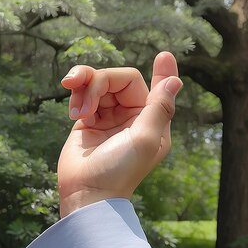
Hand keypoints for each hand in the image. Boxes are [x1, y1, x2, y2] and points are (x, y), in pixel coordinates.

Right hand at [57, 52, 181, 217]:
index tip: (164, 55)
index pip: (158, 89)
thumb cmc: (120, 170)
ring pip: (97, 83)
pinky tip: (73, 114)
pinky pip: (81, 94)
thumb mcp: (145, 139)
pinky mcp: (84, 120)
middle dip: (98, 82)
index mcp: (151, 121)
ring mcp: (106, 117)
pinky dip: (76, 96)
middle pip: (117, 79)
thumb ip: (159, 108)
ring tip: (76, 111)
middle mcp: (130, 117)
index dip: (162, 72)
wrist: (86, 192)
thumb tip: (175, 81)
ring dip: (84, 88)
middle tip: (85, 106)